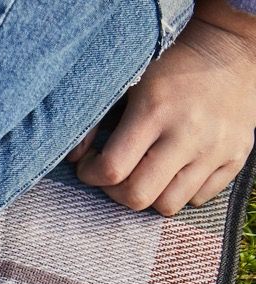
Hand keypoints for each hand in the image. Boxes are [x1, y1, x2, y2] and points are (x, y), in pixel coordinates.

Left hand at [69, 2, 255, 215]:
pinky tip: (174, 170)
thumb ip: (93, 121)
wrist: (229, 48)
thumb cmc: (169, 69)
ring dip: (149, 196)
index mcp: (156, 110)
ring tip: (144, 174)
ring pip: (168, 205)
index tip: (90, 164)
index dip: (91, 175)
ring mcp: (216, 147)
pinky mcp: (238, 155)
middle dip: (116, 193)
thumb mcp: (127, 82)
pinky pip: (199, 199)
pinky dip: (181, 192)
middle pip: (139, 196)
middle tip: (115, 176)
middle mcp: (189, 132)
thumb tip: (75, 159)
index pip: (112, 169)